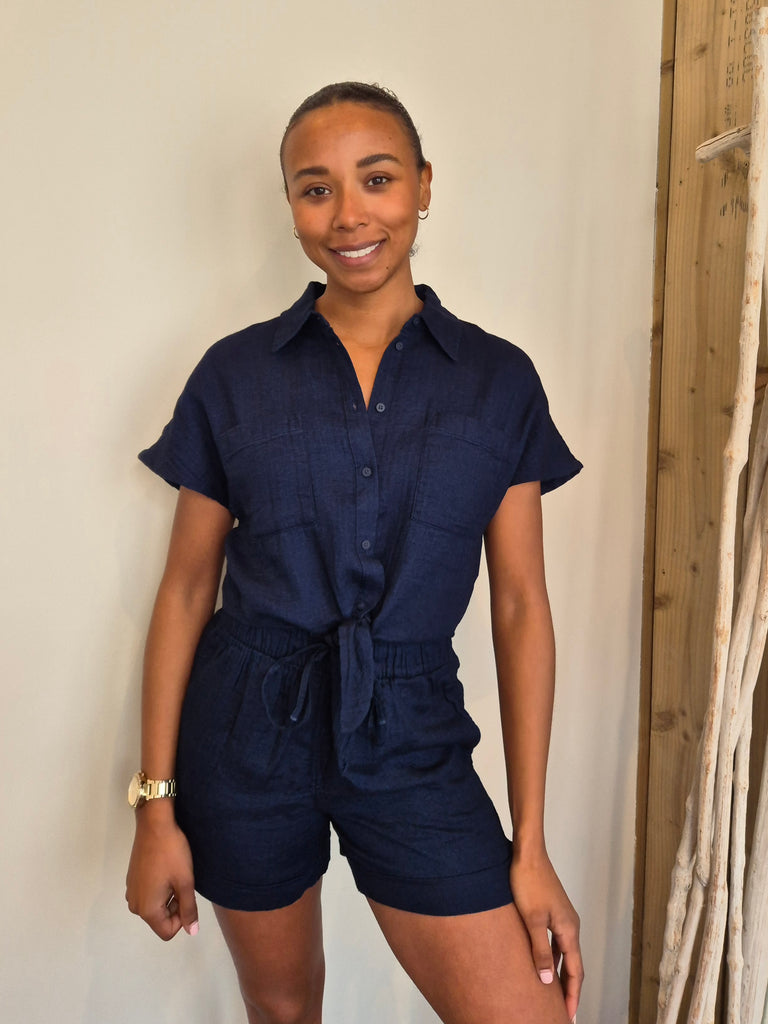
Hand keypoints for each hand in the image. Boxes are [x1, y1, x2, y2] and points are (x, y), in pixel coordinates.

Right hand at [125, 804, 198, 940]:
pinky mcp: (132, 880)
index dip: (182, 919)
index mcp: (147, 909)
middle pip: (161, 920)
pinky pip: (149, 894)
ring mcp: (131, 892)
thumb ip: (189, 910)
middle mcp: (135, 905)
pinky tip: (165, 868)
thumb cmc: (172, 853)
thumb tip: (192, 932)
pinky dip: (160, 887)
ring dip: (169, 896)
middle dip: (175, 906)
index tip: (187, 896)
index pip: (168, 932)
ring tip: (174, 874)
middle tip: (182, 882)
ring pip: (156, 906)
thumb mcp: (185, 882)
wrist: (155, 824)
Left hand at [509, 846, 582, 1021]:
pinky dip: (552, 956)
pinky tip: (541, 962)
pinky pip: (556, 940)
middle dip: (569, 988)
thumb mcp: (532, 920)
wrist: (528, 853)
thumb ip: (540, 951)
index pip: (576, 970)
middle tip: (564, 1010)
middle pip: (573, 963)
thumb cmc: (528, 882)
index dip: (573, 994)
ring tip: (553, 993)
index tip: (570, 1015)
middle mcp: (570, 924)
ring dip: (560, 972)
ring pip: (564, 952)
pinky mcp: (552, 910)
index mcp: (569, 929)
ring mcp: (561, 916)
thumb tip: (548, 982)